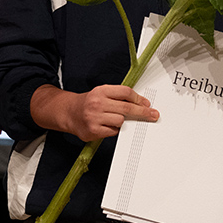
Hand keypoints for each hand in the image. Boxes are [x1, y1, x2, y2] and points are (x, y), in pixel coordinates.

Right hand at [30, 84, 158, 141]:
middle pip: (126, 107)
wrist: (69, 112)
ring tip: (111, 119)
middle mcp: (97, 103)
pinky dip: (113, 129)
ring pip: (120, 120)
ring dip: (121, 121)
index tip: (147, 104)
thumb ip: (118, 96)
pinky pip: (113, 131)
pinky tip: (106, 126)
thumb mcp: (102, 93)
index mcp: (101, 91)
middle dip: (142, 112)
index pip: (125, 92)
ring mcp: (94, 117)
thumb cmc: (89, 103)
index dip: (138, 99)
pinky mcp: (93, 131)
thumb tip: (141, 103)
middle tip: (153, 115)